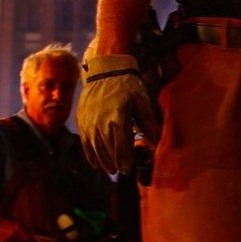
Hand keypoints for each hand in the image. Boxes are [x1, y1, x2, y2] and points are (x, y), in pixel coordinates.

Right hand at [76, 53, 160, 175]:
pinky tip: (96, 163)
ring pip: (96, 149)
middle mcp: (101, 123)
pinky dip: (90, 154)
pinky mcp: (82, 120)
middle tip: (122, 171)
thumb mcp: (142, 103)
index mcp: (118, 119)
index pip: (121, 148)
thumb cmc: (127, 87)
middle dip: (116, 163)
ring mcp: (89, 122)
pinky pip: (85, 142)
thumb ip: (149, 125)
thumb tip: (158, 143)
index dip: (125, 162)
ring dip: (104, 161)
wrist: (105, 70)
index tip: (128, 170)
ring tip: (111, 169)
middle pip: (108, 151)